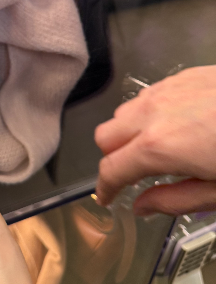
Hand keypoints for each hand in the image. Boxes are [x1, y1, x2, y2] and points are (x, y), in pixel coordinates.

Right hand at [94, 66, 215, 215]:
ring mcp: (164, 90)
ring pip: (122, 113)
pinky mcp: (179, 77)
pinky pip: (145, 97)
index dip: (105, 188)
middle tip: (131, 175)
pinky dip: (145, 115)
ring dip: (127, 134)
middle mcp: (152, 113)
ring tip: (154, 148)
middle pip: (105, 136)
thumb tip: (142, 206)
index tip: (107, 197)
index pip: (111, 168)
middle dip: (112, 158)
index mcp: (159, 146)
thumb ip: (174, 201)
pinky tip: (173, 125)